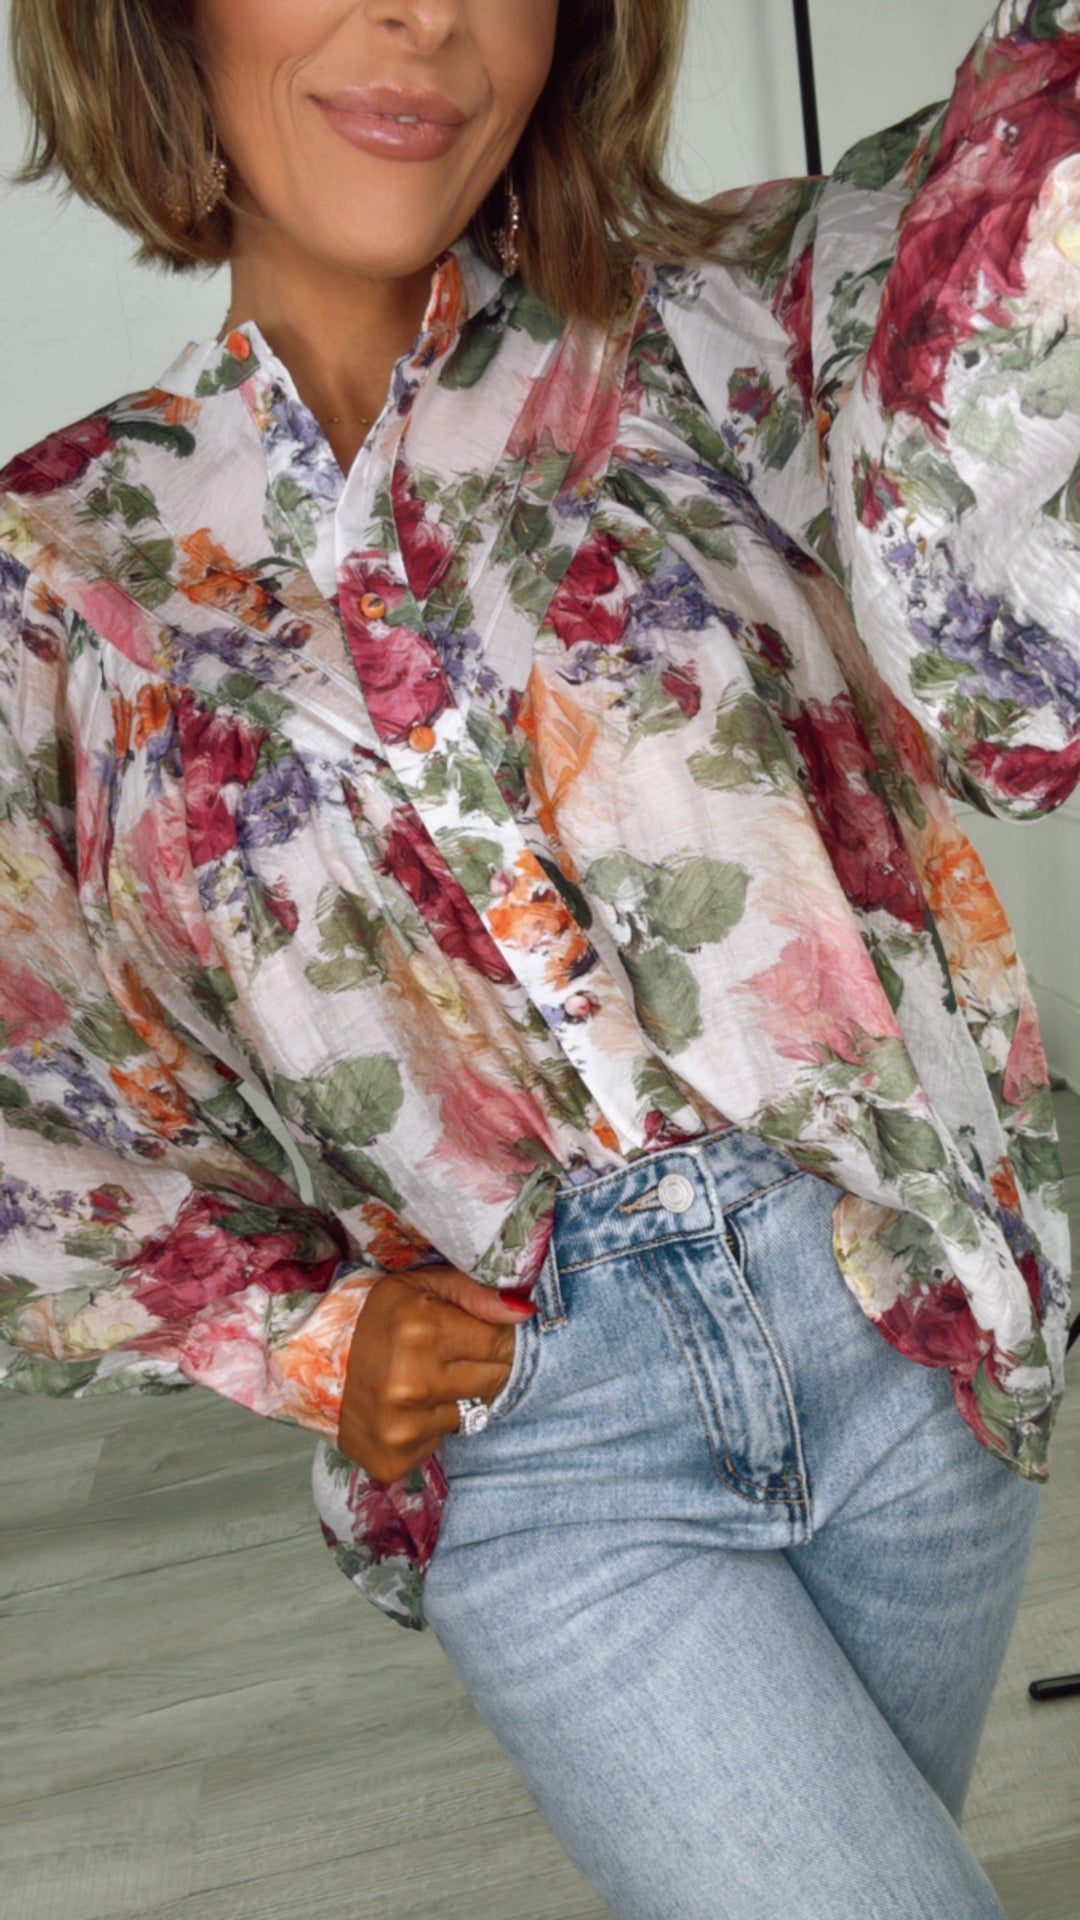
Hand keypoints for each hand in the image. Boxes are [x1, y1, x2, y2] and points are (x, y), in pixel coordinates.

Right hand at [337, 1266, 534, 1480]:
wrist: (312, 1365)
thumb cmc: (374, 1320)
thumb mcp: (420, 1286)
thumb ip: (475, 1292)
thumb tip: (525, 1311)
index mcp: (422, 1332)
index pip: (498, 1341)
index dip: (493, 1336)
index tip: (477, 1334)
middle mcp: (413, 1383)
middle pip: (492, 1380)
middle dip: (481, 1366)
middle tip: (454, 1356)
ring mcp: (402, 1426)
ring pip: (470, 1413)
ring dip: (457, 1396)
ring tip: (426, 1380)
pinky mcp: (394, 1457)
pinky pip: (441, 1441)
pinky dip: (432, 1425)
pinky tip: (409, 1408)